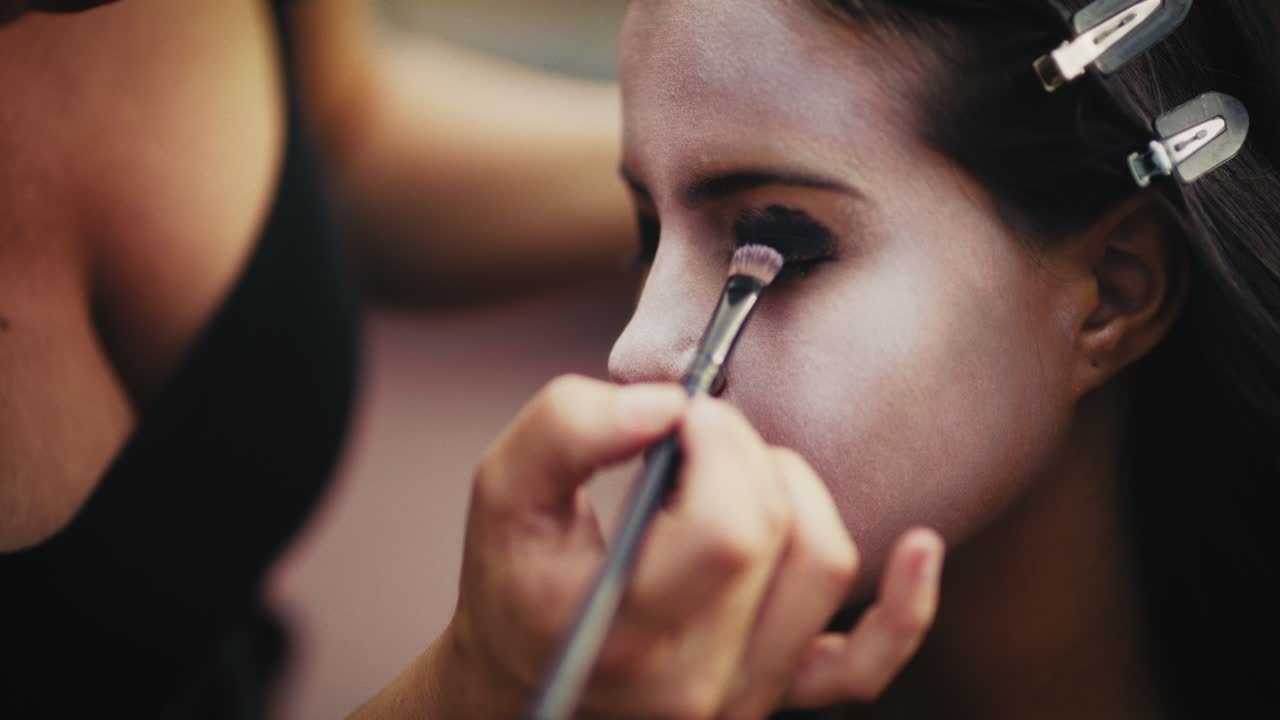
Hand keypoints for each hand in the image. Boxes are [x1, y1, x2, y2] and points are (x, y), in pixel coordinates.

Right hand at [405, 375, 944, 718]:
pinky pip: (865, 665)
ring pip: (825, 566)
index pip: (731, 527)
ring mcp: (745, 699)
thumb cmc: (514, 586)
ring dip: (792, 492)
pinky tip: (920, 549)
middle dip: (743, 452)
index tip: (681, 417)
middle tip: (693, 434)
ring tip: (730, 478)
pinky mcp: (776, 698)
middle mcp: (696, 684)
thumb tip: (667, 404)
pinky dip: (905, 607)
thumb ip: (567, 430)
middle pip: (780, 533)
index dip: (718, 446)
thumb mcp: (503, 493)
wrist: (518, 689)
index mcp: (627, 634)